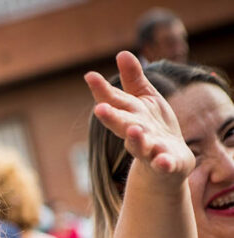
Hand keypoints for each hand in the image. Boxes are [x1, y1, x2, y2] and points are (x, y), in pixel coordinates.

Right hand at [84, 51, 193, 180]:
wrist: (169, 163)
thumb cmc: (152, 128)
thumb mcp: (145, 100)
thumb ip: (133, 79)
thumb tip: (122, 53)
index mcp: (129, 115)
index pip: (113, 101)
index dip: (102, 90)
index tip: (90, 76)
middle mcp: (135, 132)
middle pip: (121, 125)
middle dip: (111, 117)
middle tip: (99, 109)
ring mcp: (149, 150)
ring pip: (140, 145)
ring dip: (136, 139)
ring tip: (134, 130)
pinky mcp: (165, 163)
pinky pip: (164, 164)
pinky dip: (163, 163)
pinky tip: (163, 160)